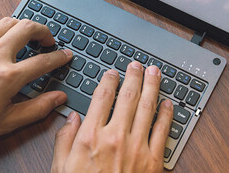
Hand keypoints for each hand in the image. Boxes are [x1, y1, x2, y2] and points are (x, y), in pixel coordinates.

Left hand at [0, 17, 71, 151]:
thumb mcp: (5, 123)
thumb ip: (36, 108)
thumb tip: (58, 99)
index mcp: (7, 77)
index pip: (43, 61)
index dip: (59, 57)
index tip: (65, 55)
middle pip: (27, 28)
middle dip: (43, 30)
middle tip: (47, 40)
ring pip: (8, 21)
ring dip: (22, 26)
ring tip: (26, 36)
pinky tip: (0, 40)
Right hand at [51, 62, 173, 172]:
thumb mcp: (60, 169)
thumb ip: (64, 140)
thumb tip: (71, 118)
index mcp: (91, 137)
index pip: (102, 96)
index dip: (110, 79)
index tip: (113, 72)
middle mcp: (115, 137)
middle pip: (128, 96)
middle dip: (134, 76)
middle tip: (138, 64)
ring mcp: (137, 148)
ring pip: (147, 107)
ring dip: (152, 86)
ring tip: (155, 72)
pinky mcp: (153, 161)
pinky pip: (162, 131)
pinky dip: (166, 114)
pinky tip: (168, 103)